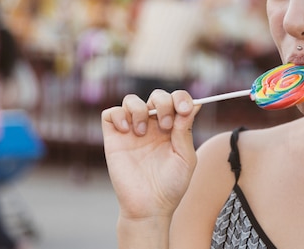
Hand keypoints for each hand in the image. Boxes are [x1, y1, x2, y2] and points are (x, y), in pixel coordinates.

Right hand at [101, 89, 199, 220]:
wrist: (150, 207)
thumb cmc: (171, 185)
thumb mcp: (185, 158)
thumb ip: (185, 131)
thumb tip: (193, 105)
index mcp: (172, 128)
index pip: (176, 100)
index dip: (181, 98)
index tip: (185, 109)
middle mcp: (152, 126)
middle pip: (156, 96)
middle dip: (163, 103)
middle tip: (165, 125)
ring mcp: (132, 131)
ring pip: (131, 100)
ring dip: (139, 109)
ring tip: (141, 132)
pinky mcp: (114, 138)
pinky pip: (110, 113)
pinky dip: (119, 115)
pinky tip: (127, 131)